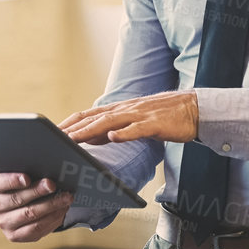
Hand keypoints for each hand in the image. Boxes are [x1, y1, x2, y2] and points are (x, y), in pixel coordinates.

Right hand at [0, 172, 73, 242]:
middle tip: (53, 185)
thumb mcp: (19, 172)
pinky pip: (36, 229)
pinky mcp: (14, 236)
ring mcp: (3, 223)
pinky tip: (62, 210)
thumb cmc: (22, 182)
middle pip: (17, 199)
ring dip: (51, 206)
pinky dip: (52, 219)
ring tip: (66, 198)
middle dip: (38, 191)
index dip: (12, 181)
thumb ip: (28, 171)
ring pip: (29, 215)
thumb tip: (47, 174)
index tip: (27, 178)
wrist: (20, 201)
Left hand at [58, 91, 198, 145]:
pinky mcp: (155, 124)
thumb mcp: (136, 122)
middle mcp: (126, 109)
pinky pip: (138, 129)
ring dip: (89, 130)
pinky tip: (112, 138)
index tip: (53, 132)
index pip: (89, 114)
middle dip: (73, 128)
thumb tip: (94, 137)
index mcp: (121, 109)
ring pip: (110, 122)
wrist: (195, 109)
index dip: (71, 122)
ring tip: (72, 139)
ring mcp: (140, 115)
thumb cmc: (165, 118)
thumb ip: (116, 129)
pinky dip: (124, 133)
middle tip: (53, 137)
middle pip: (94, 117)